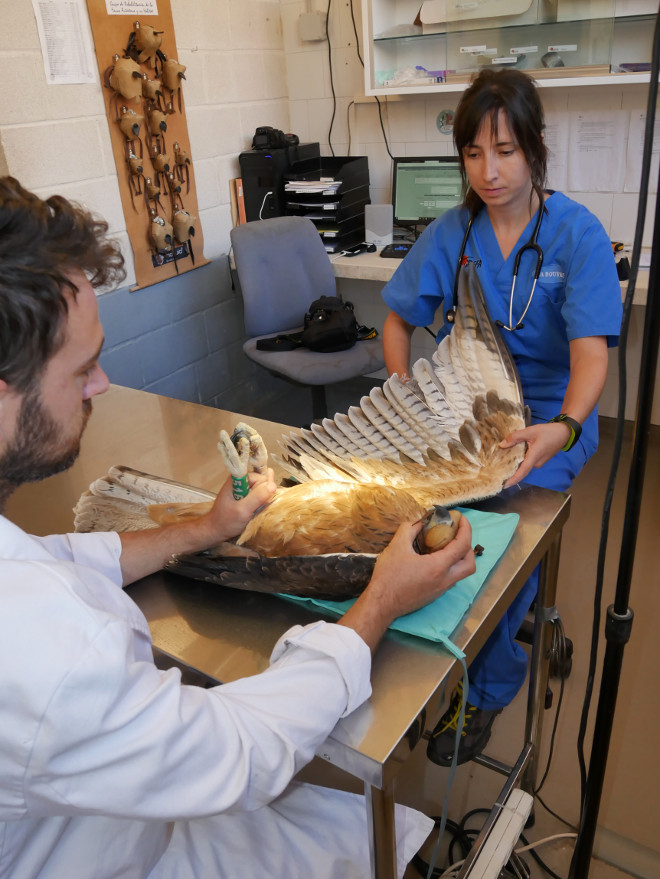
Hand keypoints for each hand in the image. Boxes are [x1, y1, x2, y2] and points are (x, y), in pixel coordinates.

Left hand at [198, 467, 276, 544]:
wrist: (216, 530)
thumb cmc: (226, 521)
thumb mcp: (242, 510)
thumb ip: (257, 497)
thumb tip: (273, 485)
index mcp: (238, 478)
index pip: (261, 477)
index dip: (263, 490)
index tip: (257, 503)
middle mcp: (242, 479)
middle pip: (264, 482)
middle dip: (264, 496)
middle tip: (254, 508)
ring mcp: (245, 487)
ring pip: (264, 489)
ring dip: (263, 501)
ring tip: (254, 510)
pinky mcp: (247, 494)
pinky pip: (261, 495)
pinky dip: (261, 503)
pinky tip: (256, 510)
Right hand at [338, 517, 474, 650]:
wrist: (382, 604)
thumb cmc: (389, 575)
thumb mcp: (396, 546)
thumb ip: (409, 529)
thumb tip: (418, 522)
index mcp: (439, 566)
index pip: (462, 546)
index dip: (466, 529)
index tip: (461, 519)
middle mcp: (445, 579)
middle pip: (470, 564)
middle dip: (468, 547)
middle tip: (457, 535)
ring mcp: (441, 589)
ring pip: (462, 573)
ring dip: (460, 558)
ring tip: (446, 545)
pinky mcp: (435, 595)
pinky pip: (451, 579)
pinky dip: (450, 566)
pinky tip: (435, 559)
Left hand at [499, 422, 571, 487]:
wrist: (564, 432)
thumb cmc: (549, 431)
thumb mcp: (530, 431)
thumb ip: (515, 437)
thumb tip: (502, 445)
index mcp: (535, 456)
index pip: (523, 471)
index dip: (513, 479)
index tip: (504, 485)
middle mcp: (537, 463)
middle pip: (521, 467)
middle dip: (510, 468)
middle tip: (496, 467)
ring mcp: (539, 462)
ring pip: (524, 464)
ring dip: (515, 461)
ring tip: (502, 457)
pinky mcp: (540, 460)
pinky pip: (528, 461)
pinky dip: (521, 458)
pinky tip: (513, 452)